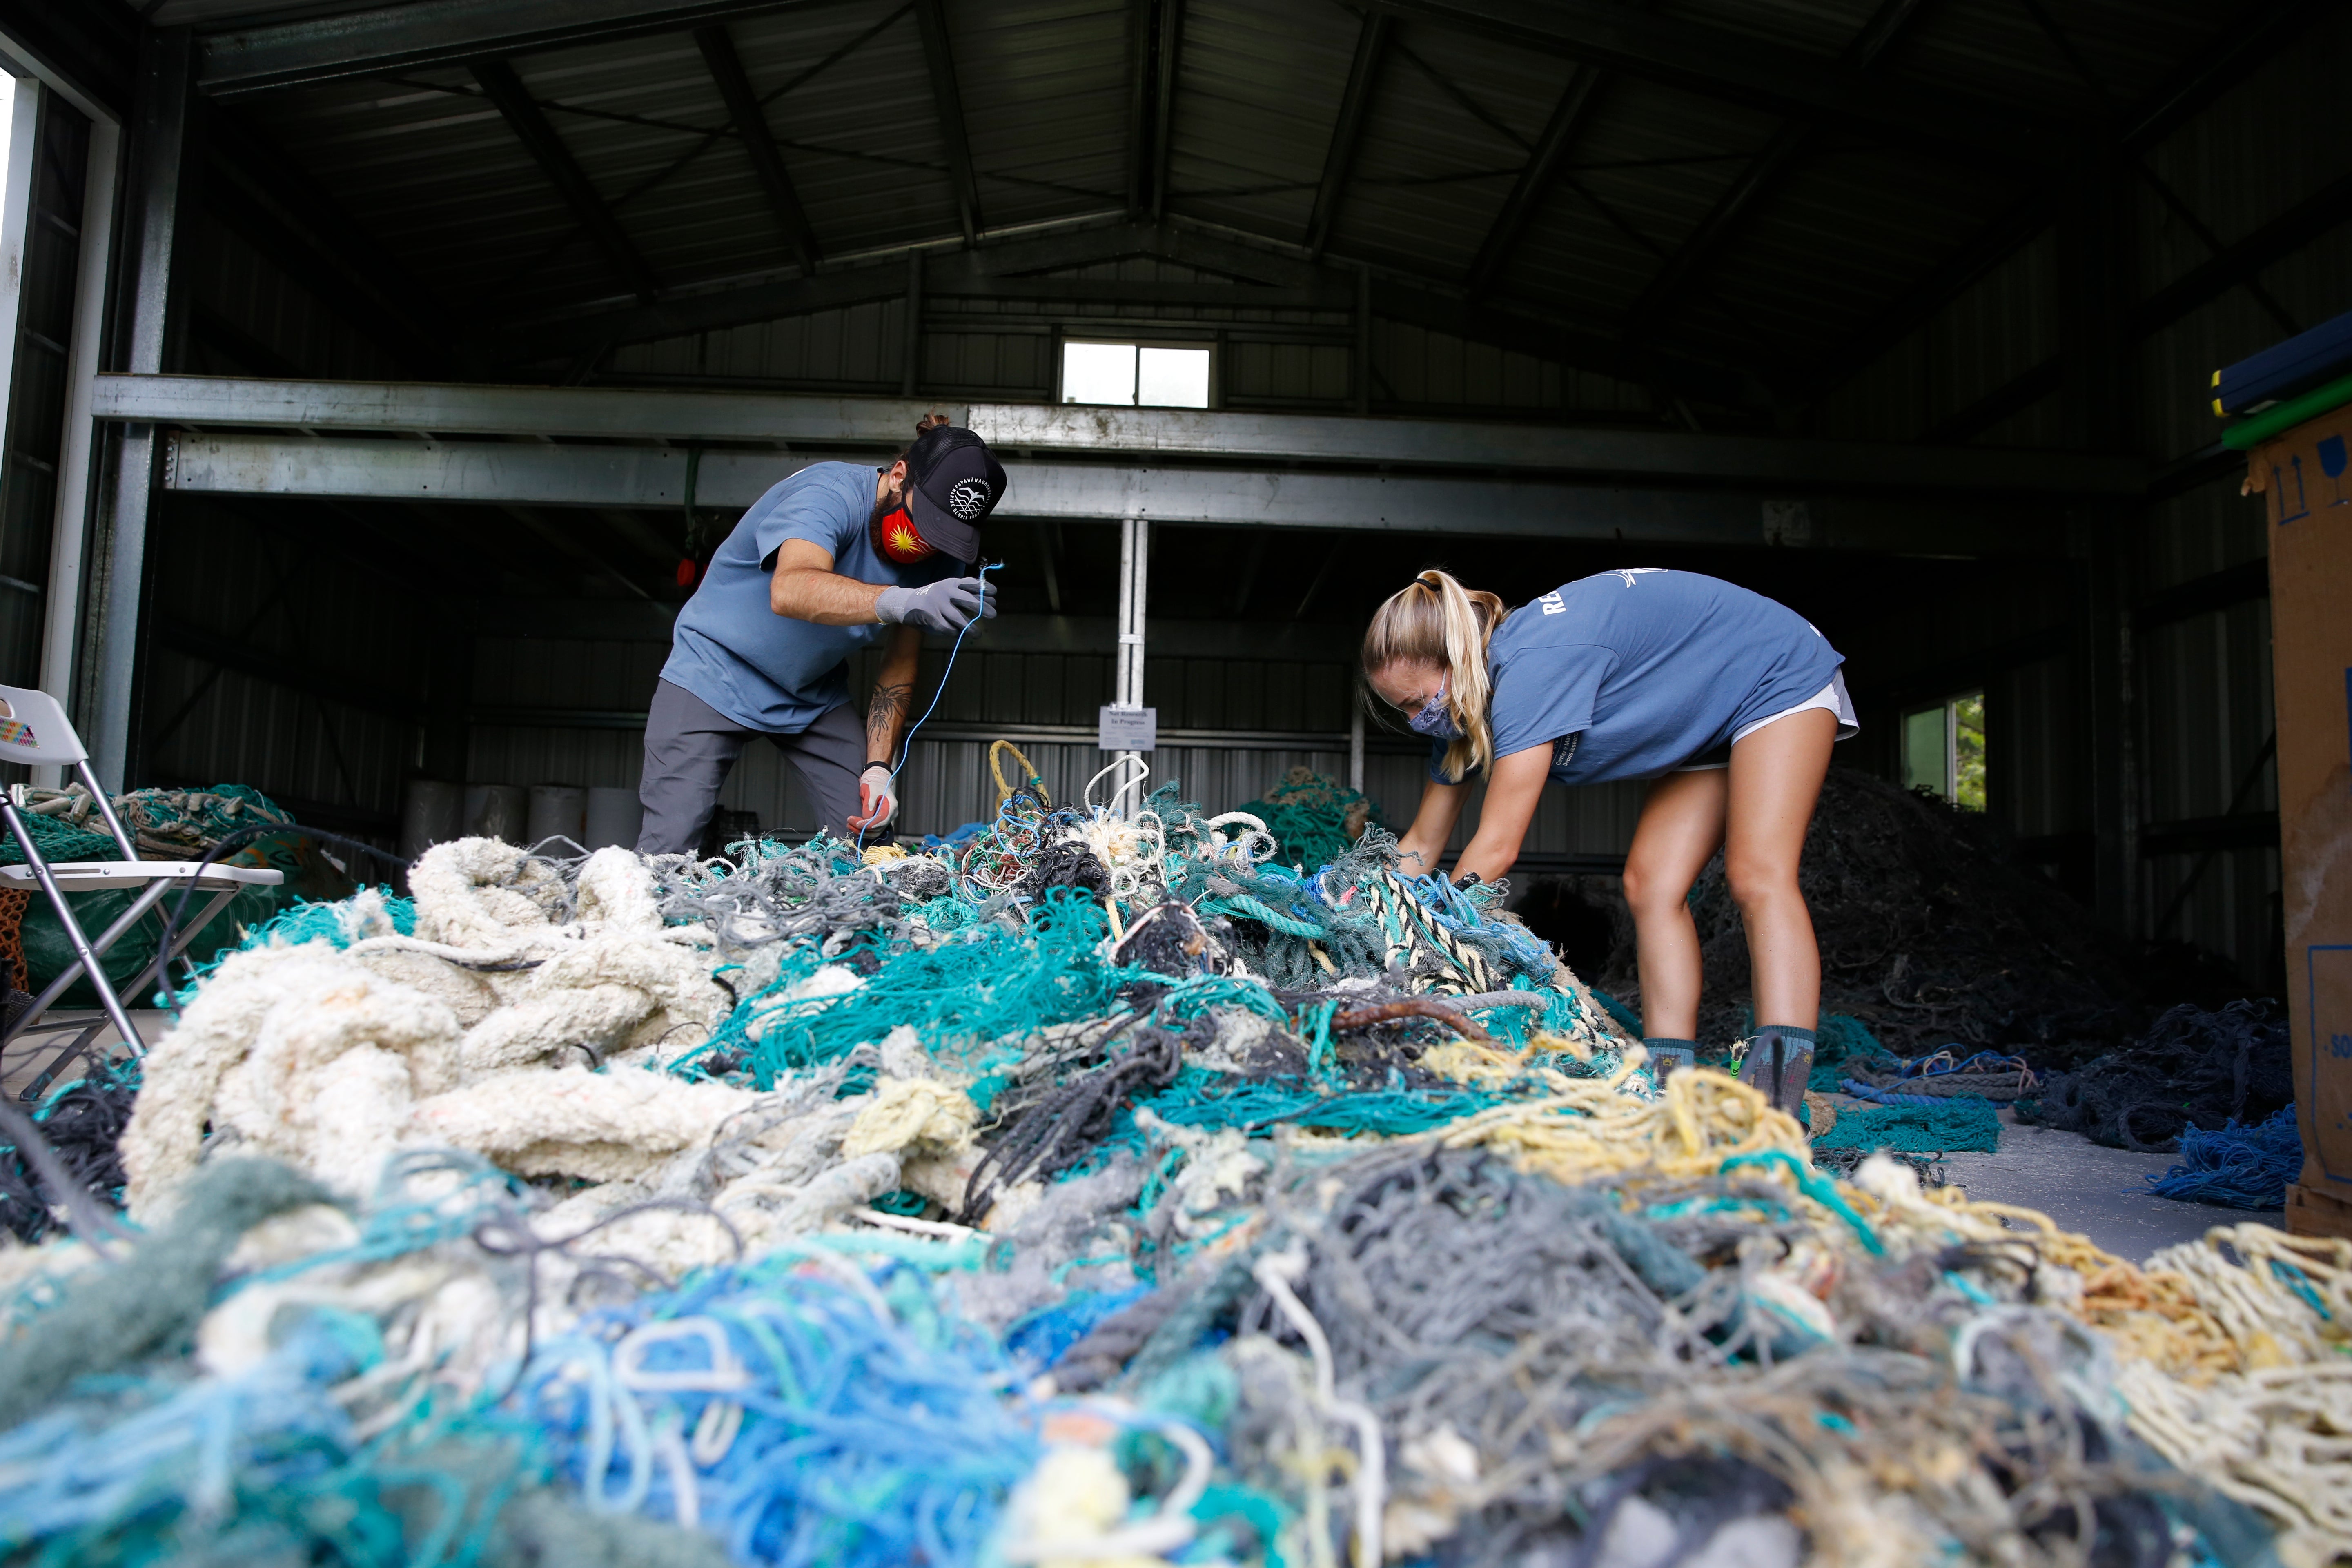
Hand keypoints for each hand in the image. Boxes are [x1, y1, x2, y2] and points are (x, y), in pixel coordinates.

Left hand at [849, 764, 896, 831]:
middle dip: (863, 828)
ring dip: (862, 831)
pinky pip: (873, 830)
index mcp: (891, 806)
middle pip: (878, 828)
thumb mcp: (871, 791)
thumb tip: (866, 817)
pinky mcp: (880, 821)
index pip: (881, 820)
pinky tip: (855, 826)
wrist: (877, 781)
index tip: (856, 823)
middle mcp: (891, 815)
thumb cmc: (875, 784)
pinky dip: (864, 830)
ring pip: (875, 832)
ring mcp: (886, 819)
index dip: (868, 824)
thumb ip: (869, 804)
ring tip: (850, 825)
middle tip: (849, 822)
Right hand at [875, 576, 995, 631]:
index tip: (994, 593)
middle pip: (967, 599)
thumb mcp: (946, 591)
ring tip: (978, 633)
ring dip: (969, 626)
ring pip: (957, 617)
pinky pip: (945, 627)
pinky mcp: (929, 615)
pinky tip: (958, 634)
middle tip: (994, 614)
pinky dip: (953, 632)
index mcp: (951, 583)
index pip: (970, 583)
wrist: (905, 603)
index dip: (983, 588)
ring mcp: (936, 603)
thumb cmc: (932, 599)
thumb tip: (985, 604)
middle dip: (982, 607)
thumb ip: (962, 595)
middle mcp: (944, 590)